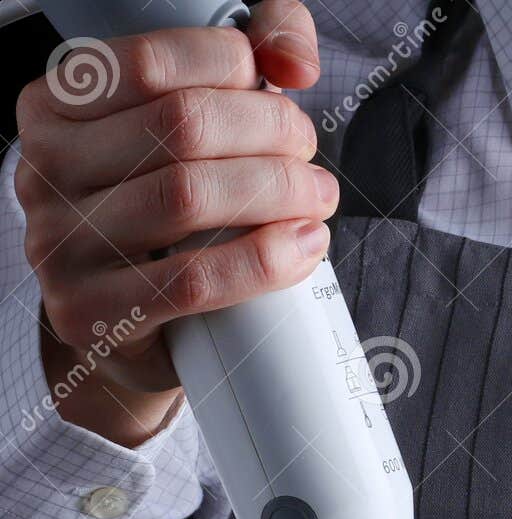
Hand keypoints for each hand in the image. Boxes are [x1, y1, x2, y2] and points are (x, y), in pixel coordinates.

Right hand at [15, 1, 335, 444]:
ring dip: (278, 194)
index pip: (154, 63)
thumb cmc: (159, 211)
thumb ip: (246, 53)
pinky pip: (192, 281)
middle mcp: (45, 169)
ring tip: (316, 202)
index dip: (235, 68)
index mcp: (56, 106)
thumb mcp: (184, 122)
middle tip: (309, 159)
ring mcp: (60, 245)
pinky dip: (262, 263)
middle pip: (183, 127)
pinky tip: (301, 250)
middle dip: (272, 134)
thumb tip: (294, 61)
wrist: (120, 322)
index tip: (279, 94)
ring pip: (188, 198)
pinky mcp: (91, 313)